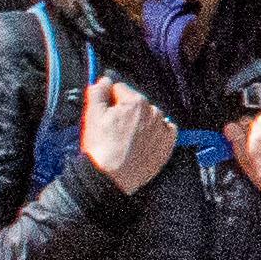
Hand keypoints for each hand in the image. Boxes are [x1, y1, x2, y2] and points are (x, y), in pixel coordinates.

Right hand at [76, 74, 175, 192]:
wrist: (112, 178)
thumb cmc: (102, 149)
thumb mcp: (92, 115)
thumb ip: (99, 92)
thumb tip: (105, 81)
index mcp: (136, 102)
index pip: (120, 89)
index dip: (110, 101)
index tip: (106, 113)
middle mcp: (154, 112)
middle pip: (136, 103)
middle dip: (125, 112)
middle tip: (114, 130)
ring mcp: (163, 129)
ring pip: (149, 117)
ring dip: (140, 122)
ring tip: (127, 139)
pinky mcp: (167, 145)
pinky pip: (165, 131)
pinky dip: (156, 133)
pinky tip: (144, 141)